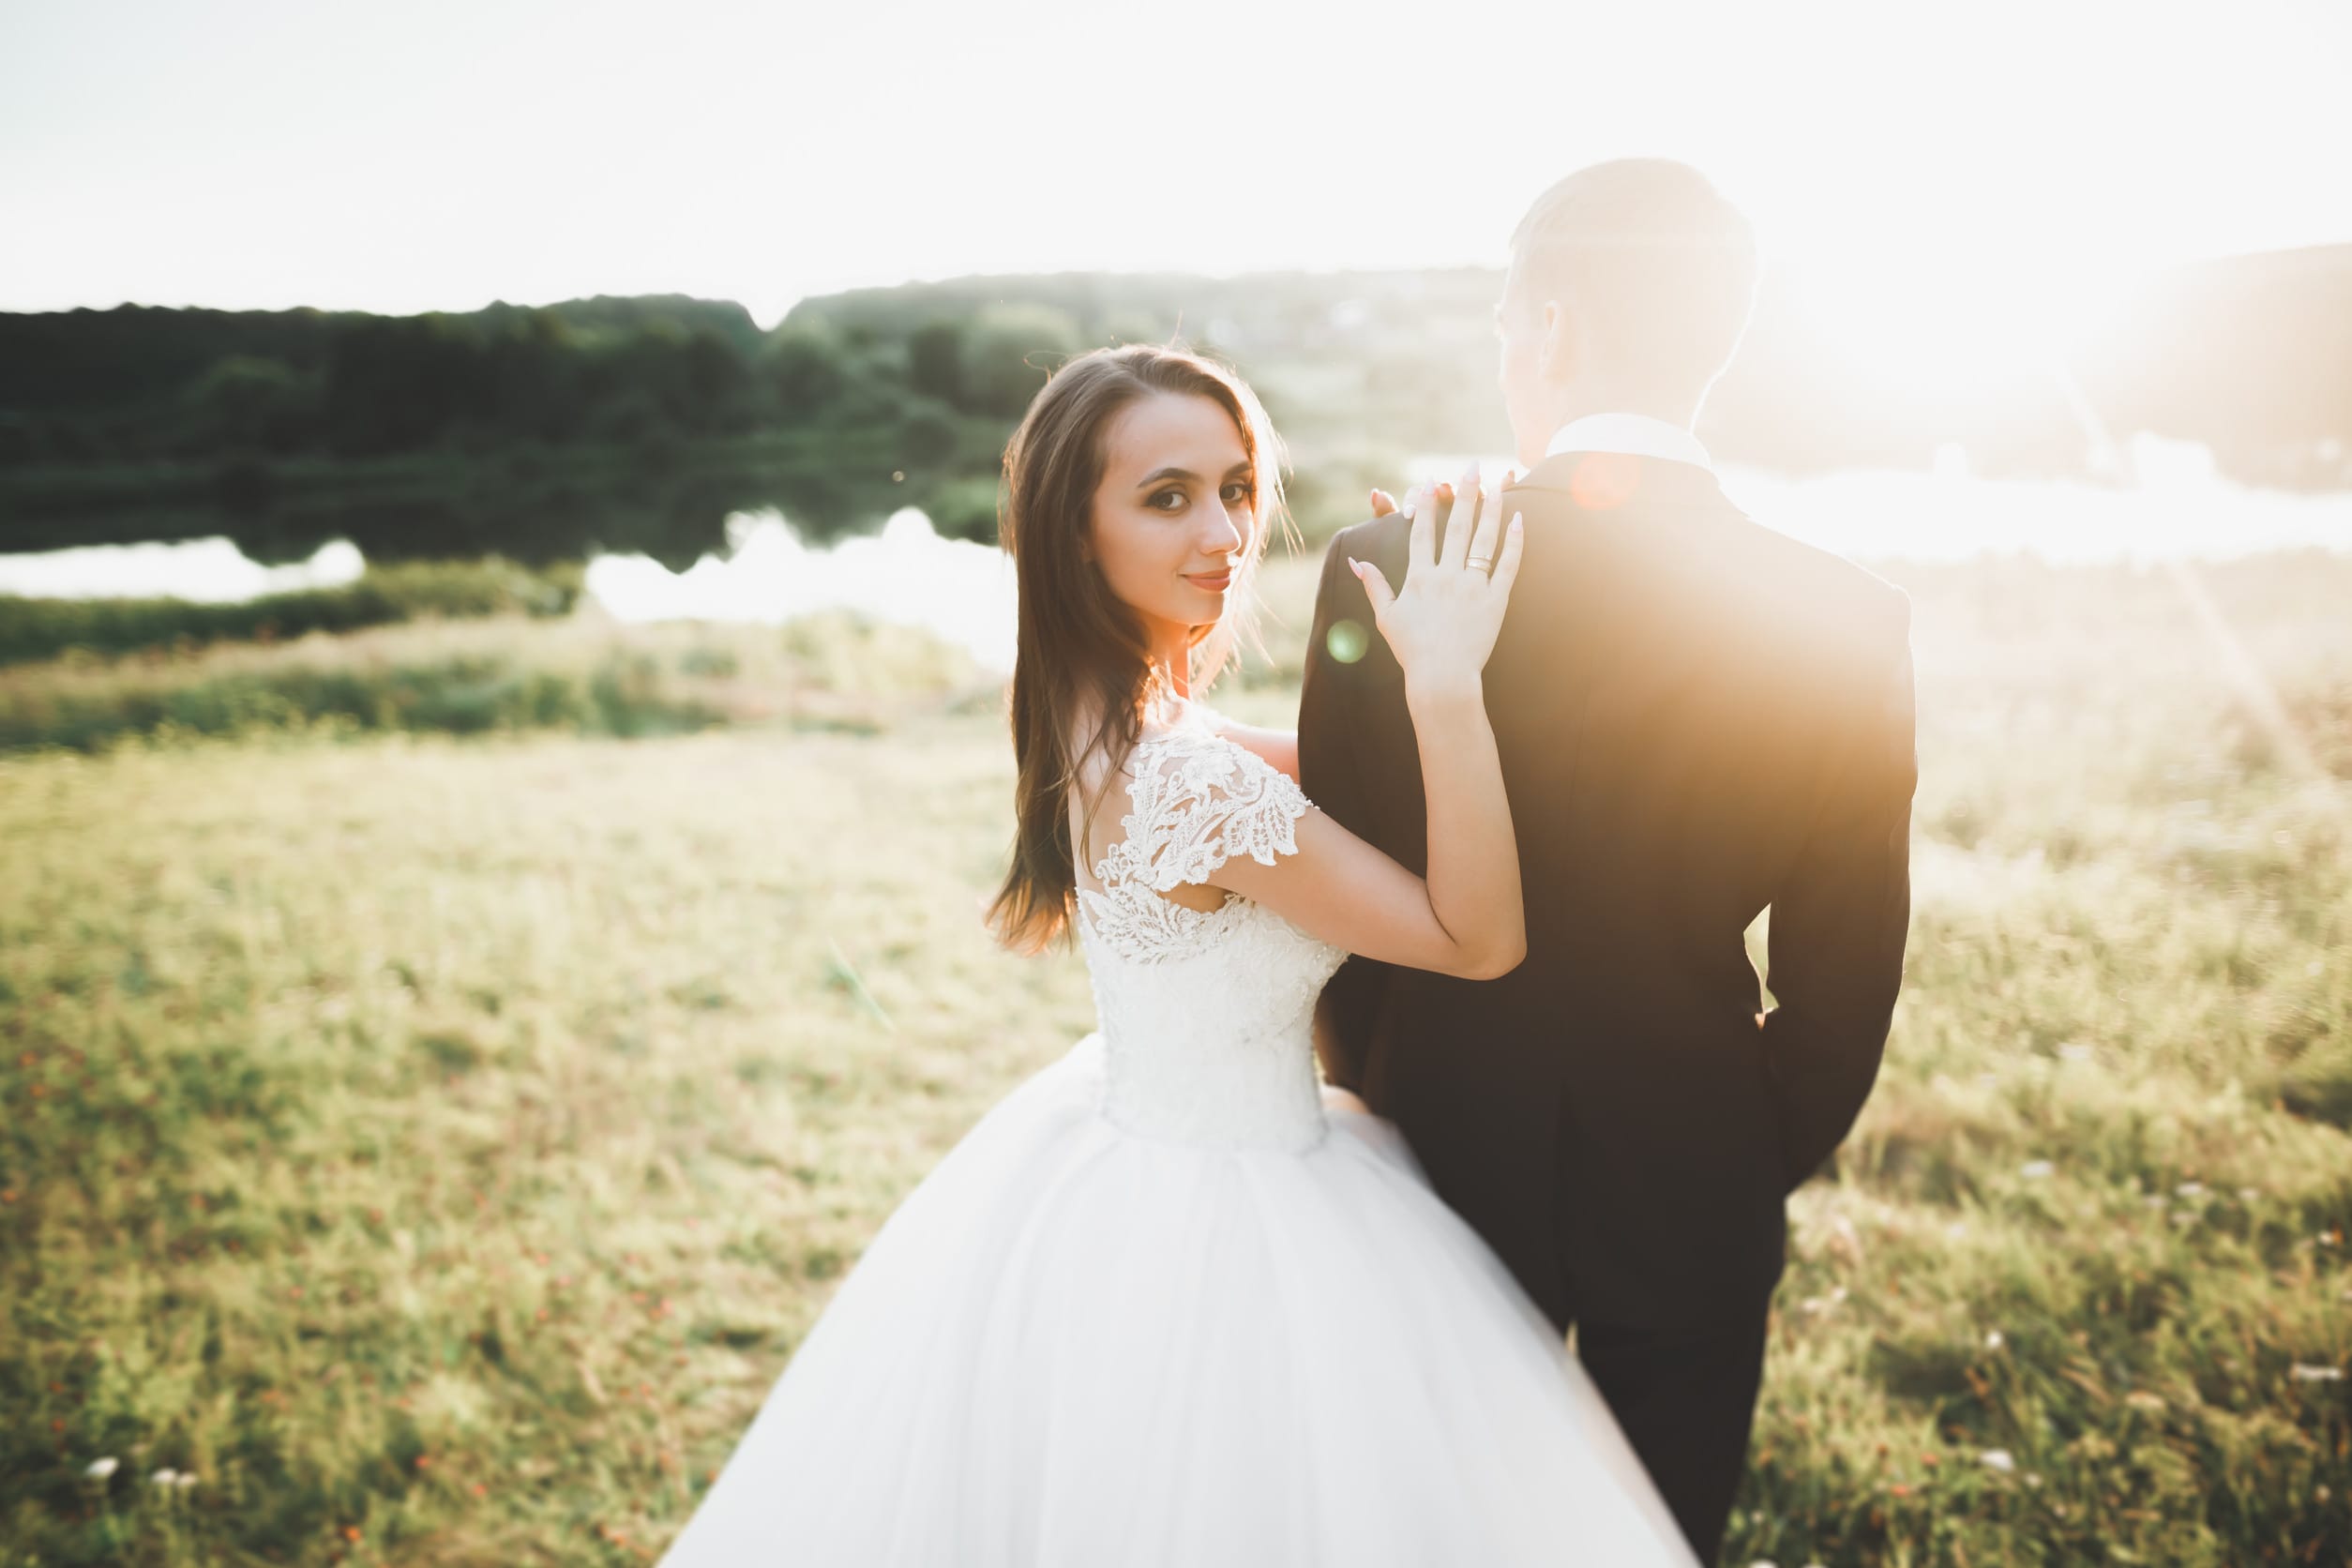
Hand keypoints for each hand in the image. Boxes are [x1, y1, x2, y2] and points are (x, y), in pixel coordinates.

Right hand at [1349, 460, 1524, 698]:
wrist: (1442, 677)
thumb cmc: (1412, 650)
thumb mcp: (1386, 617)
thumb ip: (1374, 585)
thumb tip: (1355, 562)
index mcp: (1419, 578)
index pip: (1422, 533)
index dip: (1425, 505)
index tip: (1428, 482)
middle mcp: (1446, 576)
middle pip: (1456, 526)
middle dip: (1463, 493)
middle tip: (1469, 466)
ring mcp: (1472, 587)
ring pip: (1484, 539)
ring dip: (1492, 508)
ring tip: (1498, 482)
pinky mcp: (1495, 600)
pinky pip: (1508, 565)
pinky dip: (1515, 541)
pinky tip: (1520, 520)